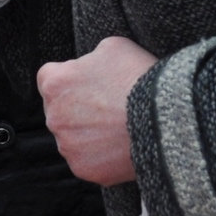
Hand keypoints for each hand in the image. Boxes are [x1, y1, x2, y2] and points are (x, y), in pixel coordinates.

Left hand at [36, 36, 156, 186]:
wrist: (166, 117)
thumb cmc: (140, 77)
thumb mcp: (113, 47)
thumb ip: (90, 57)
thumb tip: (87, 67)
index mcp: (55, 83)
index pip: (49, 78)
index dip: (70, 79)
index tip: (89, 83)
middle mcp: (54, 117)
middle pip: (60, 111)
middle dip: (78, 108)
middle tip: (109, 106)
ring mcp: (68, 146)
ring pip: (73, 138)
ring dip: (89, 133)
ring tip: (119, 126)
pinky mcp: (84, 169)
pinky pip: (88, 161)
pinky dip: (102, 156)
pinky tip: (121, 145)